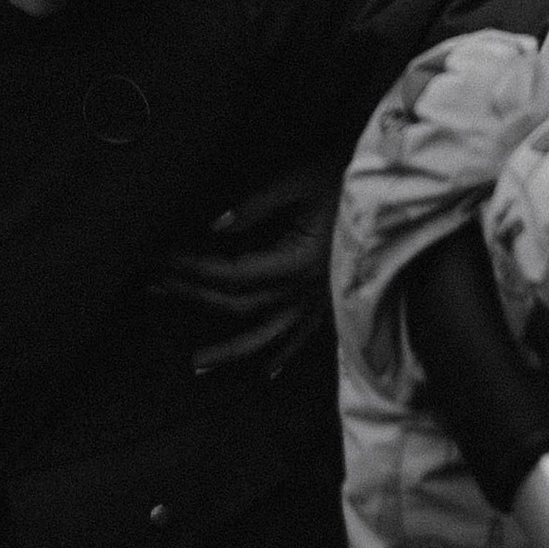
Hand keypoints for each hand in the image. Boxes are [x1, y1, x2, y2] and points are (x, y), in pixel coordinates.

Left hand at [149, 155, 339, 376]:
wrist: (393, 189)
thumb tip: (215, 225)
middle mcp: (307, 290)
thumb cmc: (346, 175)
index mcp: (297, 261)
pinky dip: (284, 354)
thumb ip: (258, 203)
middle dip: (194, 295)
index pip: (232, 273)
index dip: (193, 268)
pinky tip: (268, 372)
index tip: (160, 259)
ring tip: (196, 364)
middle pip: (240, 303)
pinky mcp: (332, 300)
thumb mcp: (301, 179)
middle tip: (155, 287)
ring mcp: (321, 300)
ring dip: (231, 350)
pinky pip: (304, 338)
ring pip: (268, 335)